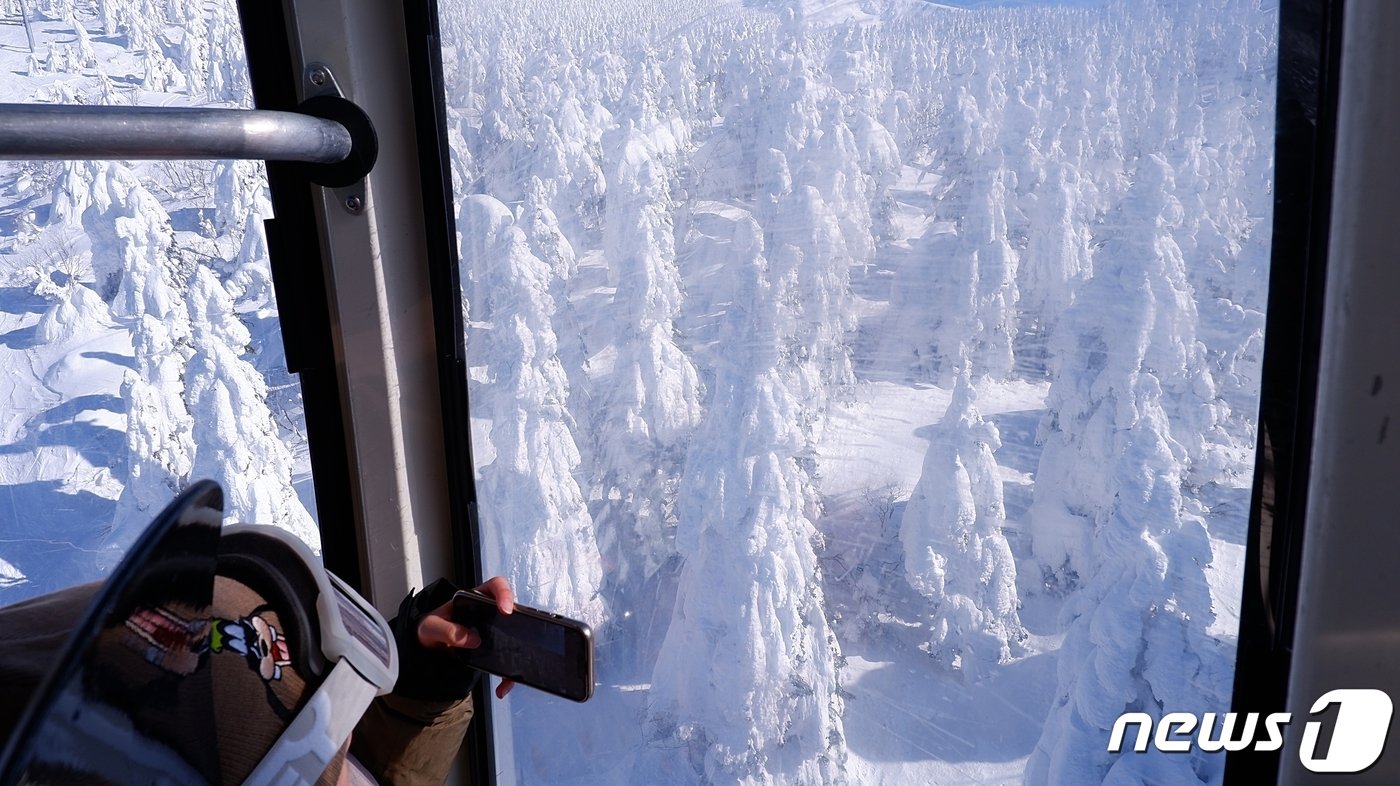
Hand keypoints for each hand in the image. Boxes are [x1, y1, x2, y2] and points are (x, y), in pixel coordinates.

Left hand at [416, 576, 516, 698]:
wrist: (428, 649)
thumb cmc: (430, 629)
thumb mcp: (431, 627)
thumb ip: (447, 630)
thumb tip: (471, 639)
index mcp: (474, 598)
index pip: (495, 586)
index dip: (504, 593)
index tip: (505, 609)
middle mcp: (488, 612)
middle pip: (512, 611)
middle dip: (519, 623)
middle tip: (517, 634)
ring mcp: (493, 631)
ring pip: (514, 637)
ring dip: (517, 654)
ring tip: (510, 671)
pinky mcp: (494, 649)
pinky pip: (506, 660)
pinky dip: (507, 675)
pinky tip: (502, 686)